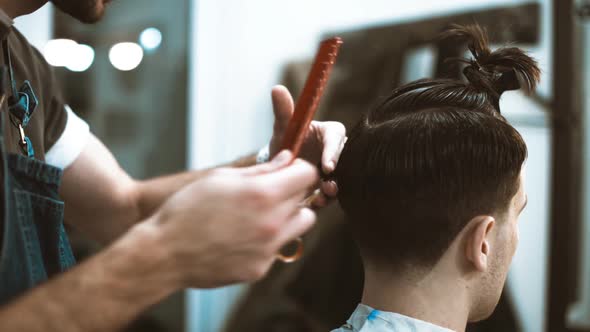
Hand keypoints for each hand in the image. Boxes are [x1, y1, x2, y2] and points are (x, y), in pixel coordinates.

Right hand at [149, 151, 317, 288]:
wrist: (164, 253)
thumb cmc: (187, 208)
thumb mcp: (220, 178)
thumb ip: (261, 169)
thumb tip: (287, 159)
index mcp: (263, 194)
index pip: (308, 175)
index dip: (299, 169)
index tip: (288, 171)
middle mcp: (272, 222)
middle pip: (308, 200)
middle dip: (294, 192)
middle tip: (270, 192)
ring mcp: (268, 249)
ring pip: (301, 225)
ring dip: (289, 216)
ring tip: (261, 215)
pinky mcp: (261, 268)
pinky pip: (278, 248)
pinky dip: (267, 240)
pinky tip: (241, 237)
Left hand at [268, 85, 345, 206]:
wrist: (280, 162)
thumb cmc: (286, 138)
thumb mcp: (283, 126)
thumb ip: (283, 110)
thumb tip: (276, 89)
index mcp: (330, 132)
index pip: (336, 138)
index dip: (333, 152)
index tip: (327, 166)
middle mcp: (337, 150)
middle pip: (344, 161)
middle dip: (338, 173)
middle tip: (328, 184)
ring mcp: (335, 170)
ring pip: (340, 179)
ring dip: (334, 189)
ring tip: (324, 196)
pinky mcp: (329, 185)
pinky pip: (331, 193)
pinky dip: (325, 200)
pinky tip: (315, 204)